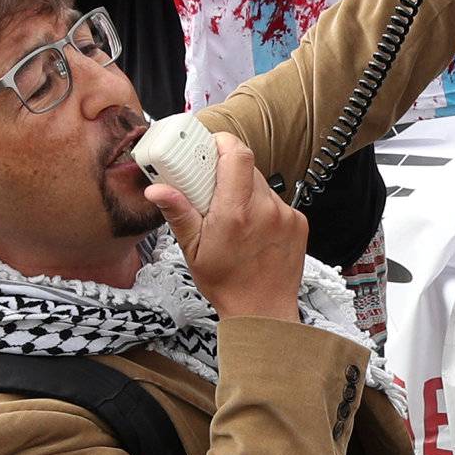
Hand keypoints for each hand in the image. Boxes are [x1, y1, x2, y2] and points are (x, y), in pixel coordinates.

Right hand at [144, 132, 306, 323]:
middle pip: (247, 166)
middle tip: (212, 188)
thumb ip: (178, 213)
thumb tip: (157, 189)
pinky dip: (263, 208)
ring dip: (246, 191)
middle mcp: (265, 209)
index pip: (237, 154)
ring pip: (262, 184)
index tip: (210, 147)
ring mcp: (285, 215)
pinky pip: (276, 202)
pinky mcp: (298, 222)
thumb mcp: (193, 250)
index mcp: (236, 212)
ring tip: (233, 216)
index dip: (223, 142)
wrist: (263, 312)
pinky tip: (253, 230)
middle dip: (228, 171)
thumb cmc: (226, 284)